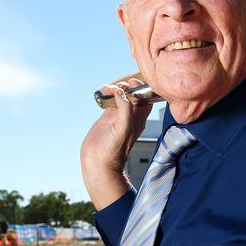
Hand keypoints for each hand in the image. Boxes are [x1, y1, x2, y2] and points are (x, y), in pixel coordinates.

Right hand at [81, 78, 153, 209]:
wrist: (99, 164)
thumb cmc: (114, 151)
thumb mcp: (123, 128)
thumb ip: (125, 109)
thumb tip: (121, 92)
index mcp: (139, 119)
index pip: (146, 99)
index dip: (142, 88)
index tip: (134, 82)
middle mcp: (130, 117)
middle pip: (132, 95)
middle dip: (127, 86)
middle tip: (119, 86)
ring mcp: (117, 117)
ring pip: (120, 97)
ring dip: (115, 89)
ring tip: (108, 89)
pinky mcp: (106, 118)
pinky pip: (109, 102)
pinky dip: (106, 95)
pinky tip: (102, 94)